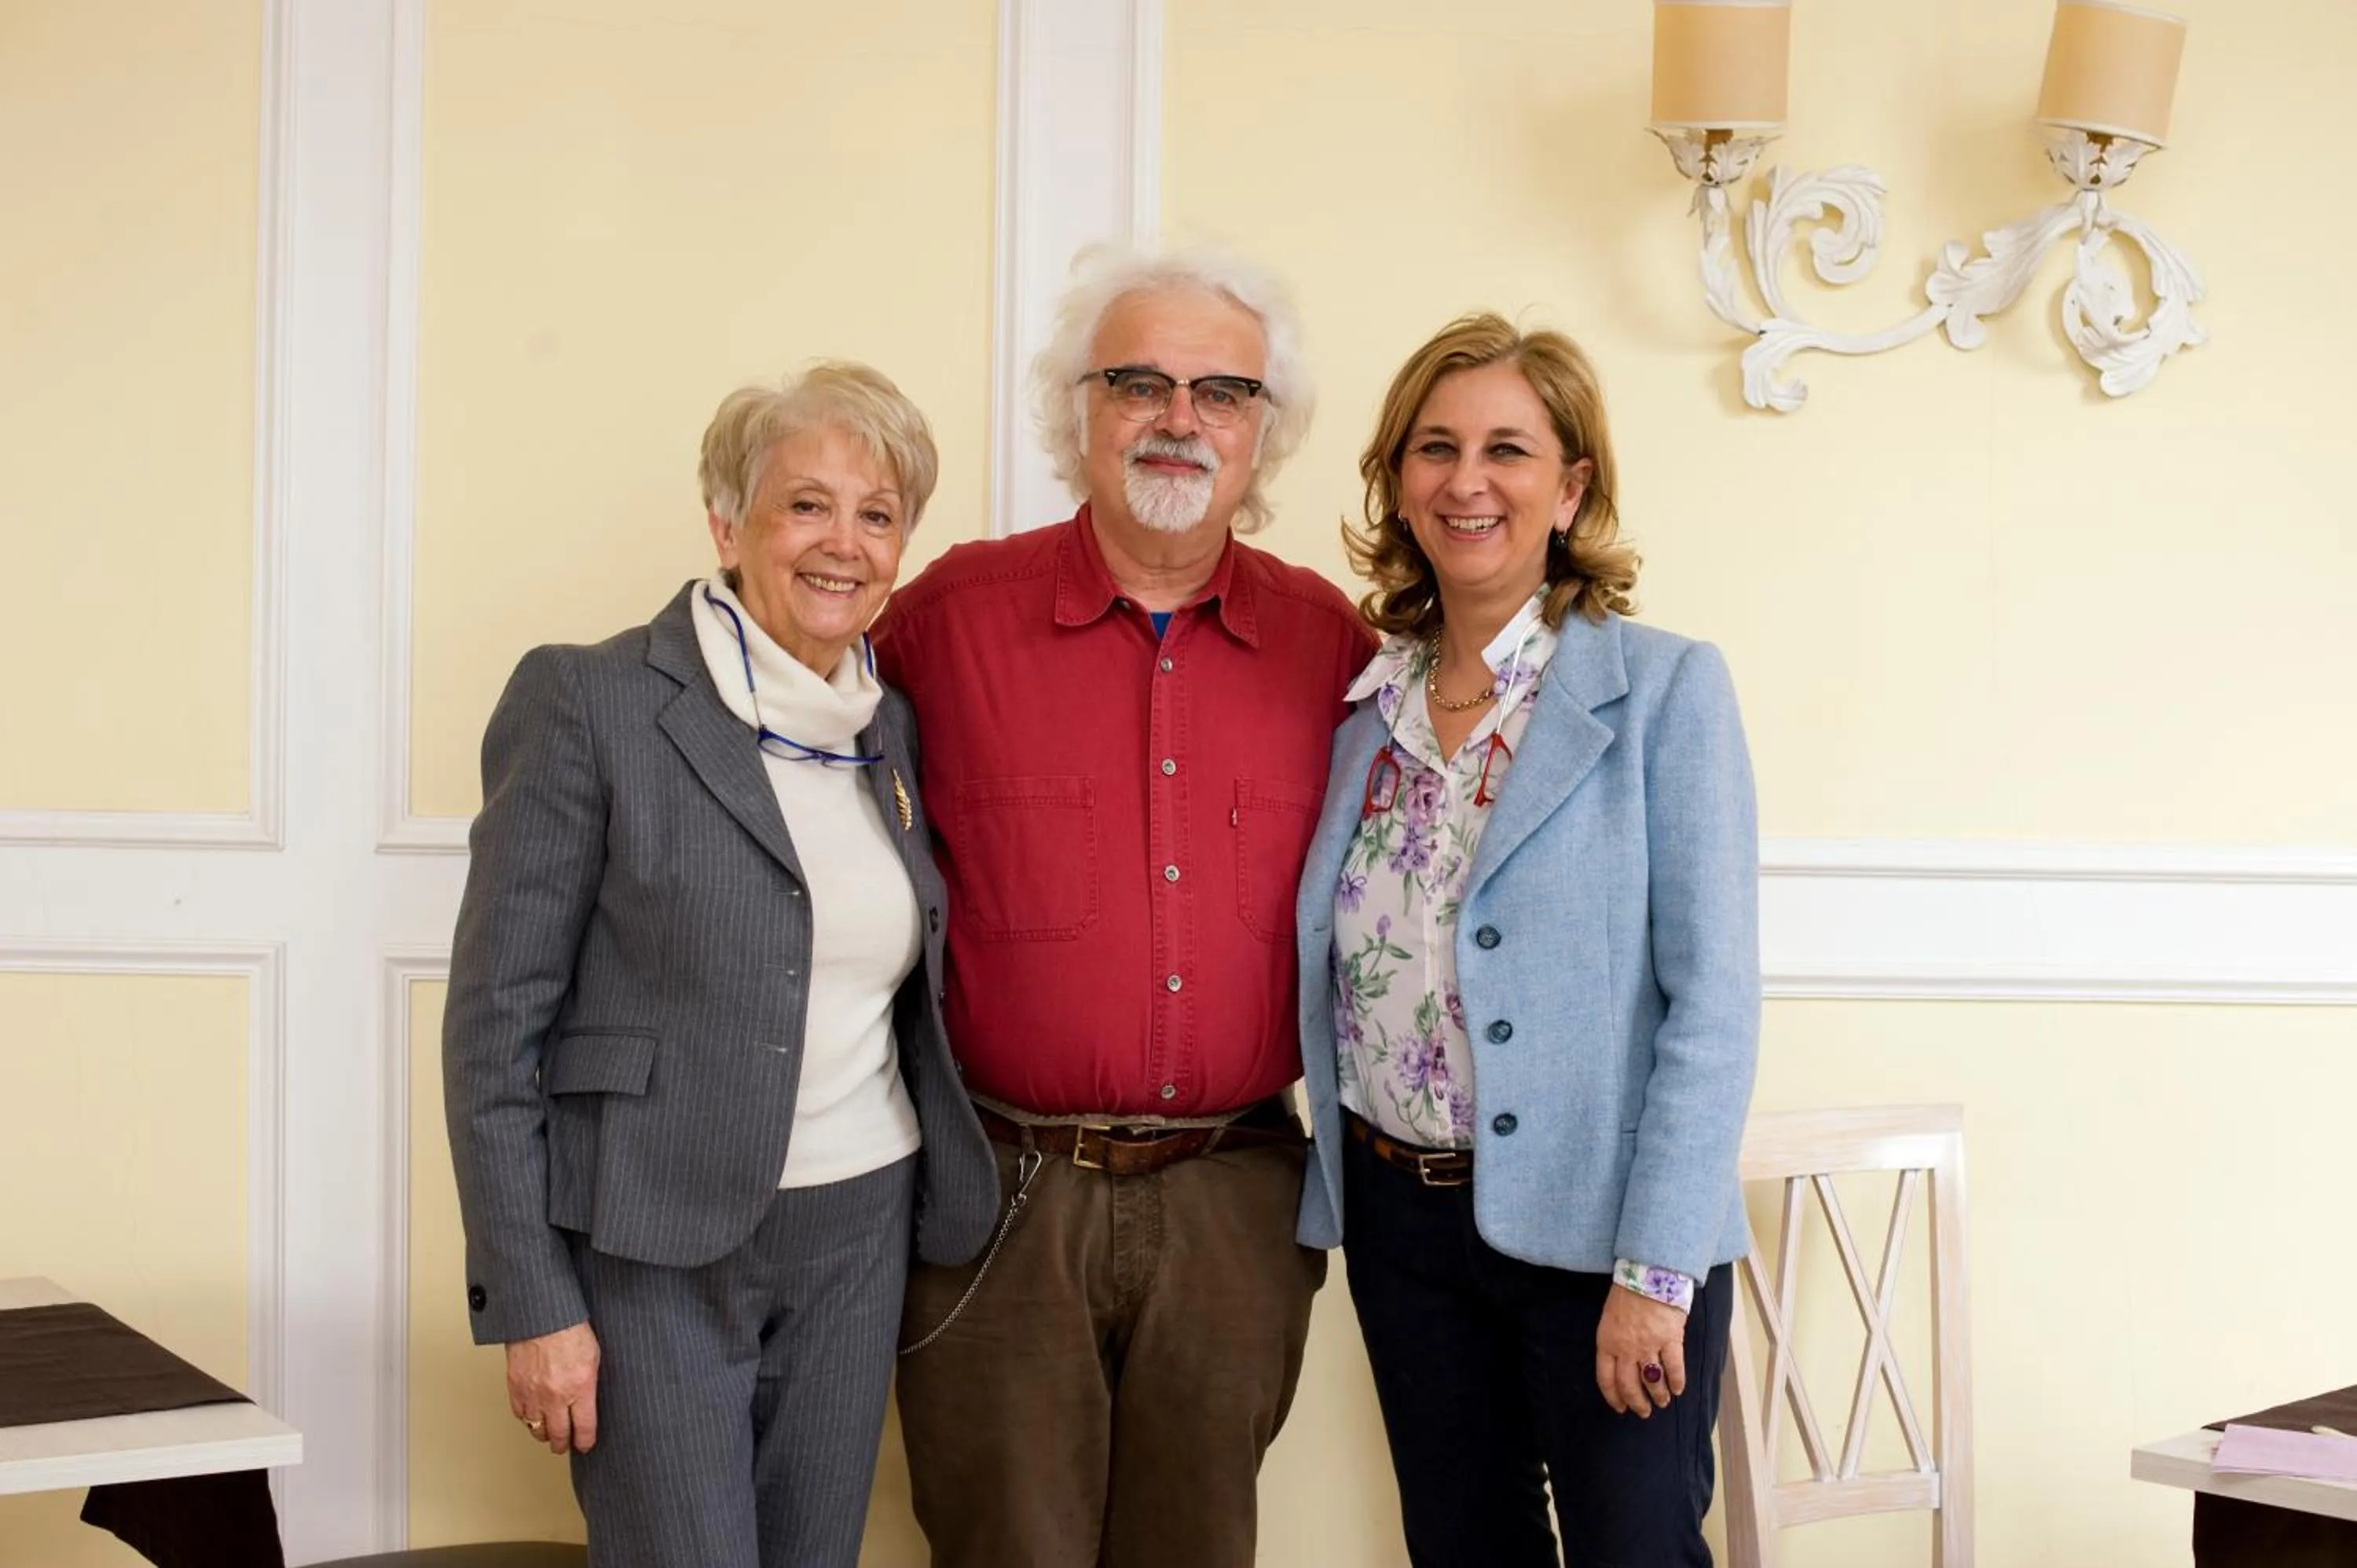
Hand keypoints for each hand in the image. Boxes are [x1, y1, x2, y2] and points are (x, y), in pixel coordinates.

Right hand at [506, 1322, 599, 1453]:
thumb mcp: (594, 1357)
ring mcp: (533, 1394)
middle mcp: (555, 1395)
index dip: (586, 1441)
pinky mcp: (515, 1388)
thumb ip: (591, 1384)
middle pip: (559, 1435)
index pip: (584, 1428)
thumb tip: (590, 1404)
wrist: (541, 1316)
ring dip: (544, 1434)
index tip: (585, 1445)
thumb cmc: (570, 1329)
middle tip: (565, 1445)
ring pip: (537, 1429)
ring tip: (550, 1434)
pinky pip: (520, 1414)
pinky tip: (534, 1416)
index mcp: (580, 1387)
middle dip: (564, 1444)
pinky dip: (527, 1419)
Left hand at [1595, 1285, 1686, 1417]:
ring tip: (1662, 1402)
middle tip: (1644, 1411)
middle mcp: (1626, 1349)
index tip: (1620, 1407)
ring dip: (1658, 1396)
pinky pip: (1674, 1368)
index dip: (1613, 1397)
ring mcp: (1648, 1346)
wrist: (1648, 1275)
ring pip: (1652, 1381)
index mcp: (1607, 1342)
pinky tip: (1678, 1389)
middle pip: (1629, 1385)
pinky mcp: (1670, 1340)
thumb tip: (1622, 1362)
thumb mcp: (1609, 1319)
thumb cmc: (1626, 1294)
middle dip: (1637, 1403)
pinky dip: (1677, 1382)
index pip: (1606, 1379)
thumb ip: (1614, 1342)